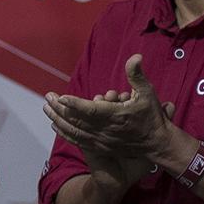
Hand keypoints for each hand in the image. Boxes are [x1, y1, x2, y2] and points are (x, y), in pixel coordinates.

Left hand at [42, 55, 178, 178]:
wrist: (156, 144)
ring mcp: (102, 140)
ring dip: (59, 120)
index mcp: (116, 116)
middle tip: (48, 97)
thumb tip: (135, 56)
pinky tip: (55, 125)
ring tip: (46, 109)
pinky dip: (65, 133)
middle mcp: (106, 130)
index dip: (75, 104)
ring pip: (74, 131)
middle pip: (77, 120)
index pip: (91, 110)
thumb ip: (137, 75)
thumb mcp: (147, 93)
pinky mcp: (100, 147)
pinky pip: (78, 140)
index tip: (61, 97)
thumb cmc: (152, 117)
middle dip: (60, 109)